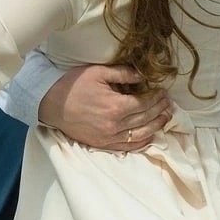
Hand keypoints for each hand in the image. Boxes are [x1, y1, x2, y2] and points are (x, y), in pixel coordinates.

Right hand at [41, 63, 172, 151]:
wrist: (50, 103)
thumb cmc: (73, 85)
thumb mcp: (98, 72)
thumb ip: (122, 74)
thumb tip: (142, 76)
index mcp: (115, 106)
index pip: (145, 104)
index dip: (156, 98)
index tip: (163, 92)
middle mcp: (114, 124)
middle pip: (145, 119)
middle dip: (160, 110)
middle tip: (169, 103)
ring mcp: (108, 137)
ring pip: (140, 135)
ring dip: (156, 126)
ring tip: (165, 118)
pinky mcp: (102, 144)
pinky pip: (127, 147)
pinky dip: (141, 142)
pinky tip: (150, 135)